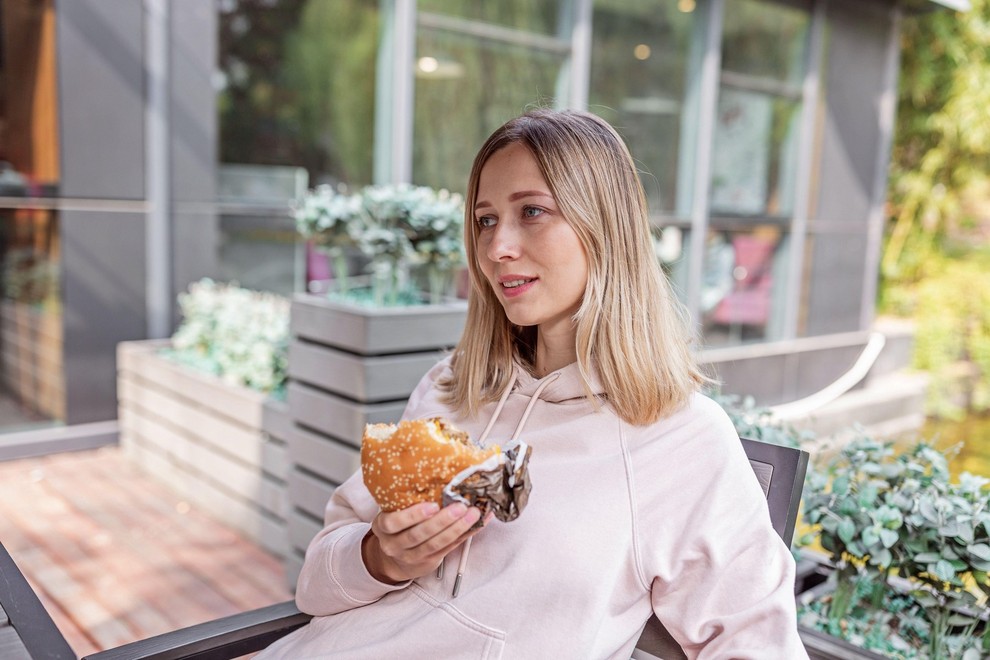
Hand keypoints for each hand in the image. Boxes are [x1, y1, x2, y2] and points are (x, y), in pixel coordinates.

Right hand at [362, 502, 485, 583]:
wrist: (394, 559)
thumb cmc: (398, 526)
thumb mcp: (393, 513)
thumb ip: (406, 500)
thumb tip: (438, 472)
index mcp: (383, 527)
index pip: (393, 522)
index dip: (413, 515)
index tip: (432, 505)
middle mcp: (394, 544)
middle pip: (418, 534)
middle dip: (442, 521)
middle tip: (460, 506)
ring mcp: (411, 556)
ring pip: (435, 544)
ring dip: (457, 528)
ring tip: (473, 514)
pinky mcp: (428, 563)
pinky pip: (448, 549)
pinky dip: (464, 536)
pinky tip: (477, 524)